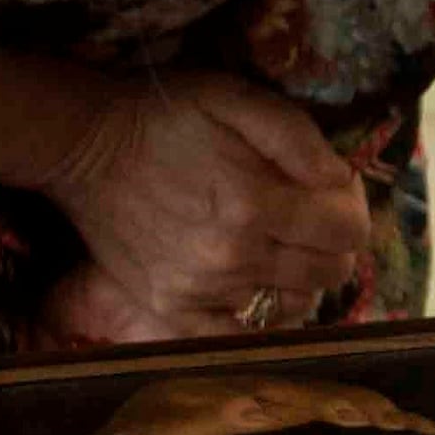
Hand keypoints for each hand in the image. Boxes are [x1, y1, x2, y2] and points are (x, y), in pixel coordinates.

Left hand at [31, 376, 434, 434]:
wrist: (174, 386)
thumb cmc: (152, 414)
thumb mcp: (117, 432)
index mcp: (225, 402)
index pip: (252, 402)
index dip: (277, 405)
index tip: (306, 410)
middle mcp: (263, 395)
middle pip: (310, 397)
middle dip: (349, 408)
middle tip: (388, 419)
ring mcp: (289, 398)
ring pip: (340, 399)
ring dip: (377, 412)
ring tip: (417, 425)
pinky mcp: (305, 408)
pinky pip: (353, 407)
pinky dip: (388, 416)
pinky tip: (420, 427)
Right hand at [37, 73, 376, 346]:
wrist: (84, 146)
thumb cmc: (165, 116)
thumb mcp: (235, 97)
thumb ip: (297, 136)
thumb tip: (341, 178)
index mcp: (254, 202)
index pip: (348, 232)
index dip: (351, 208)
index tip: (331, 192)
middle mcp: (233, 256)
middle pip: (330, 273)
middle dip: (332, 243)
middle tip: (307, 217)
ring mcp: (202, 290)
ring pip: (294, 304)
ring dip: (300, 277)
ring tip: (278, 245)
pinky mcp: (172, 309)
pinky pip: (242, 336)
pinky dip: (261, 317)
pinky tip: (258, 289)